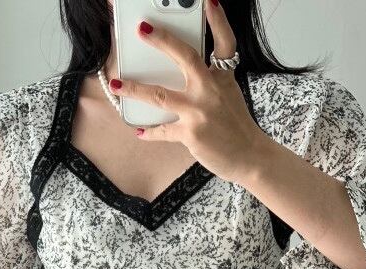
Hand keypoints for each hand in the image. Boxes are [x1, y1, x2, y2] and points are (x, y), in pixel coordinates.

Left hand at [112, 0, 267, 183]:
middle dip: (161, 40)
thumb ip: (210, 83)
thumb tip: (181, 79)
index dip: (217, 21)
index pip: (223, 43)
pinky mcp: (190, 133)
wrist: (249, 157)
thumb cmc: (237, 128)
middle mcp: (210, 89)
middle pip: (184, 57)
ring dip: (134, 89)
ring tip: (115, 84)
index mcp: (222, 77)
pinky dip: (149, 132)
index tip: (209, 1)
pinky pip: (162, 130)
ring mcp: (199, 111)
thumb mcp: (228, 96)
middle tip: (142, 29)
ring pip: (159, 95)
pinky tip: (139, 131)